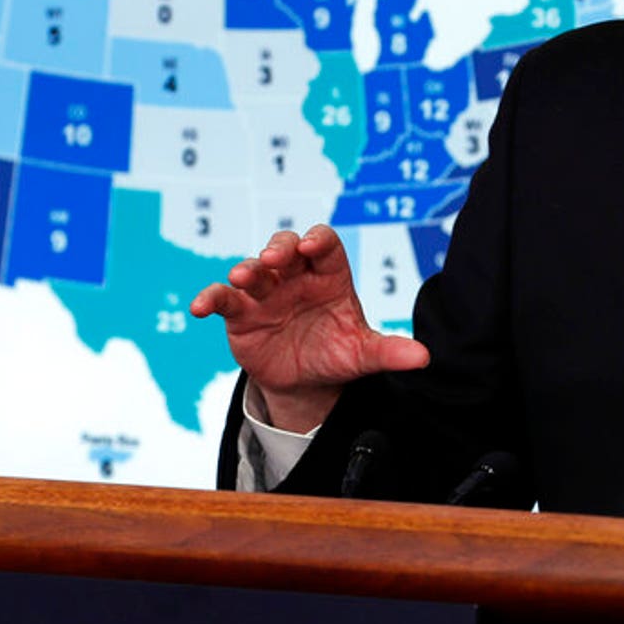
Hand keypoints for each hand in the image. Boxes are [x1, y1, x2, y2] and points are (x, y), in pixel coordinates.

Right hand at [190, 225, 428, 432]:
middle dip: (277, 248)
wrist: (305, 382)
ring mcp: (265, 292)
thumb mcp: (363, 354)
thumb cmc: (336, 354)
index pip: (324, 245)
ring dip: (246, 269)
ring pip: (252, 269)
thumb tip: (424, 358)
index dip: (316, 242)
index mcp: (328, 275)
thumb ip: (389, 351)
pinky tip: (198, 307)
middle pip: (283, 248)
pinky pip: (222, 298)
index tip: (309, 247)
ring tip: (244, 277)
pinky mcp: (240, 313)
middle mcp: (294, 276)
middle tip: (274, 257)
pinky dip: (210, 298)